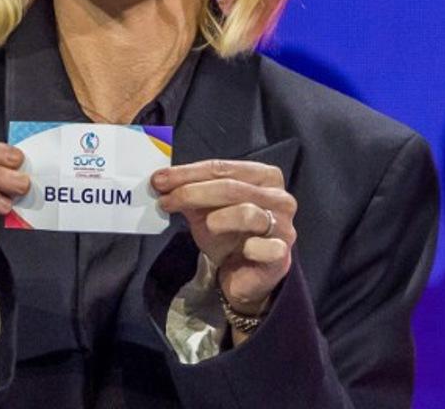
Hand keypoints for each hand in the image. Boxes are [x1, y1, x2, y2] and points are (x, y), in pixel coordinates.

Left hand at [152, 159, 295, 314]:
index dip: (188, 173)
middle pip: (231, 187)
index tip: (160, 180)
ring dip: (217, 217)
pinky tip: (240, 250)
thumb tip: (161, 181)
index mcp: (265, 177)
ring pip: (247, 212)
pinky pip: (261, 246)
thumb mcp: (205, 209)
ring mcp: (284, 225)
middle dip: (193, 192)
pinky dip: (247, 247)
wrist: (243, 276)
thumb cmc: (228, 235)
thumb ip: (189, 192)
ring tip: (203, 225)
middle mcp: (279, 197)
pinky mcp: (282, 254)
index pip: (223, 168)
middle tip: (165, 200)